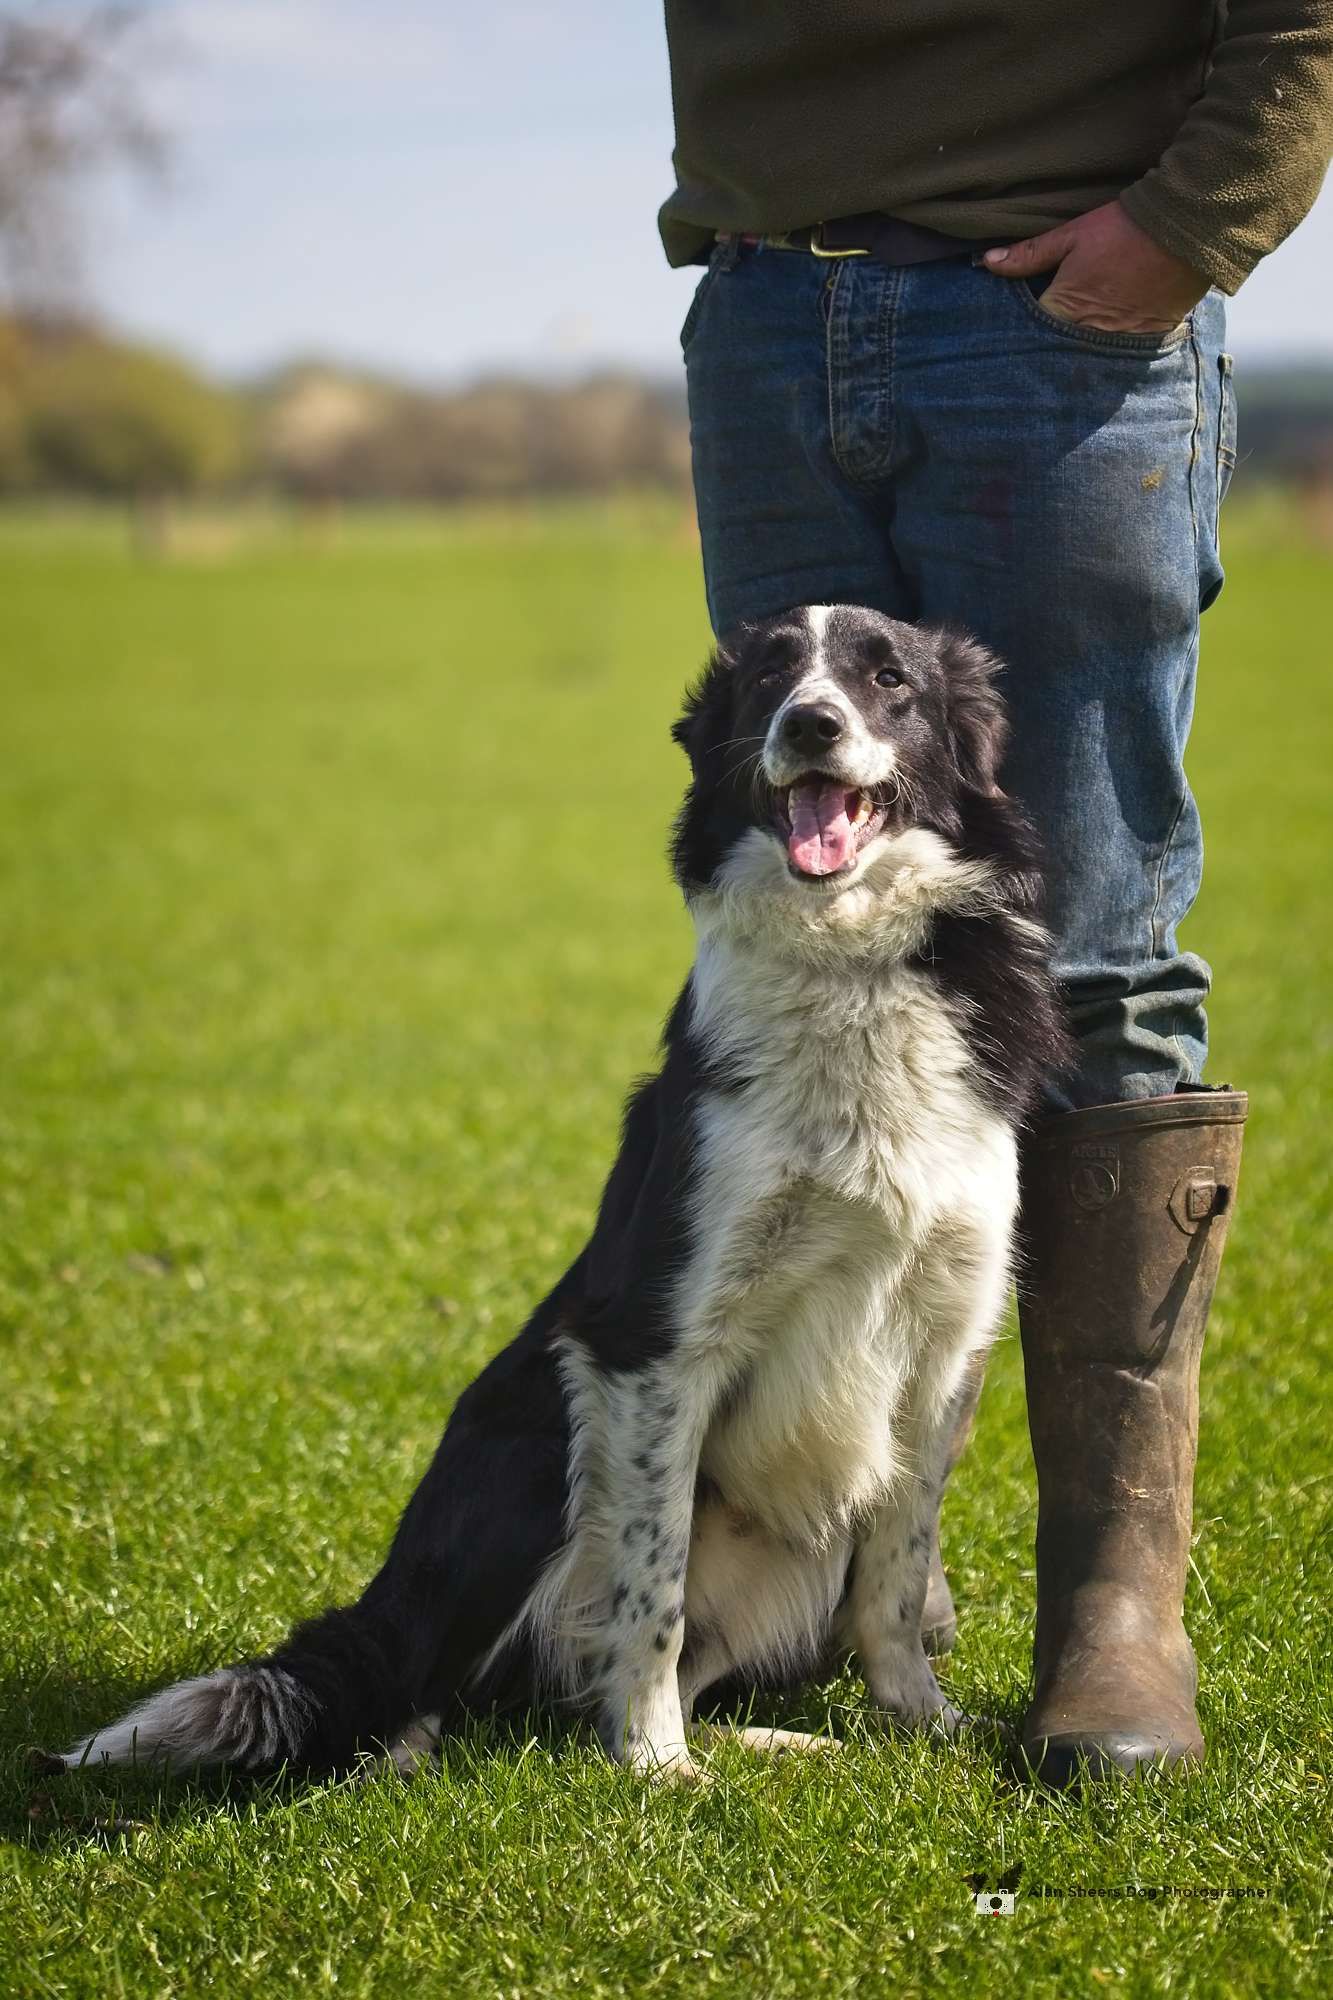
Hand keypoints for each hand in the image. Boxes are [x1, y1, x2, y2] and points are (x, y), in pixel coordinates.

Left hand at [983, 200, 1209, 334]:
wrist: (1184, 229)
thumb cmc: (1123, 229)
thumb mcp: (1071, 236)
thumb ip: (1029, 254)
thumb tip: (988, 262)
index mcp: (1065, 309)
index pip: (1031, 336)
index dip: (1021, 336)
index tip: (1011, 337)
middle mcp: (1090, 333)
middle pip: (1059, 353)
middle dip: (1049, 351)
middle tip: (1037, 352)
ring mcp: (1120, 341)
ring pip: (1088, 359)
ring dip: (1079, 355)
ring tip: (1074, 348)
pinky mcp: (1147, 340)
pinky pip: (1122, 355)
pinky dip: (1112, 352)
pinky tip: (1106, 346)